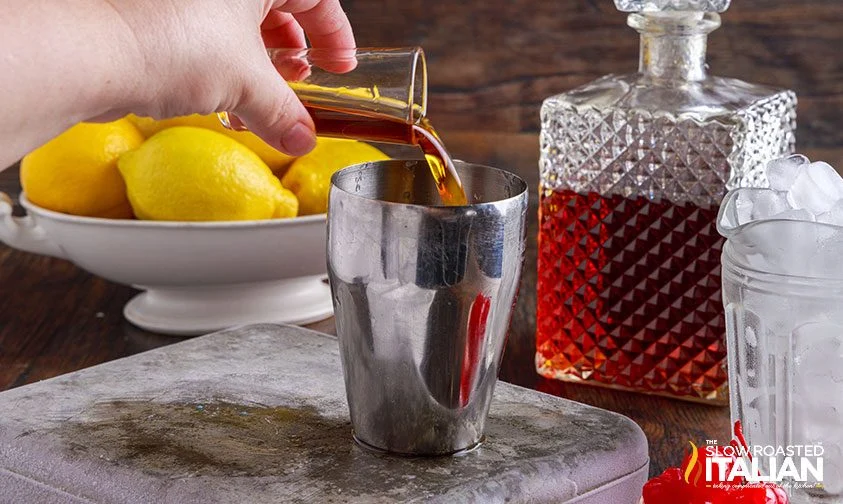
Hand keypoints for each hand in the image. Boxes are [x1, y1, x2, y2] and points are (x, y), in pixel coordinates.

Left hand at [112, 0, 354, 155]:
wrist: (92, 52)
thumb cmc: (172, 43)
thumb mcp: (247, 83)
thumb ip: (284, 113)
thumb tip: (302, 137)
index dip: (334, 34)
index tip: (339, 65)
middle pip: (276, 7)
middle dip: (293, 52)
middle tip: (300, 82)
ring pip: (239, 24)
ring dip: (258, 66)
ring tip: (263, 99)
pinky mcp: (160, 15)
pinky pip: (206, 36)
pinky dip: (223, 67)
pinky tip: (226, 102)